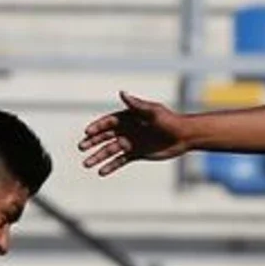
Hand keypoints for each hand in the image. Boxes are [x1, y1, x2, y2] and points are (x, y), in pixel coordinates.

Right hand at [80, 91, 194, 175]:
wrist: (183, 136)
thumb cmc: (169, 120)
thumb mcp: (153, 111)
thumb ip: (136, 105)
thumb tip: (122, 93)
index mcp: (128, 117)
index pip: (108, 122)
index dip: (97, 127)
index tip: (87, 133)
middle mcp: (126, 129)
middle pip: (105, 136)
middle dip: (92, 142)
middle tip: (81, 147)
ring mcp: (130, 142)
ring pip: (109, 151)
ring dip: (98, 157)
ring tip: (86, 164)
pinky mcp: (136, 154)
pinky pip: (120, 161)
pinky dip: (110, 166)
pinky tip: (101, 172)